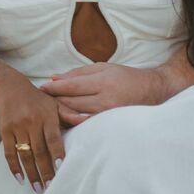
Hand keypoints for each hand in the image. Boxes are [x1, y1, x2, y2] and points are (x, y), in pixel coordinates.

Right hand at [0, 73, 64, 190]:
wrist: (9, 87)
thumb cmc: (37, 98)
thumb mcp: (54, 102)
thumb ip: (70, 114)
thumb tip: (88, 119)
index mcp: (46, 116)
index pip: (53, 138)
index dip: (57, 153)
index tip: (61, 169)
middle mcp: (31, 122)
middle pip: (39, 150)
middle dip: (45, 171)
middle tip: (51, 187)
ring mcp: (17, 127)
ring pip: (24, 154)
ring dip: (31, 173)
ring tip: (37, 188)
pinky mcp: (5, 131)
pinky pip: (9, 152)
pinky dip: (14, 167)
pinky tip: (20, 179)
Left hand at [42, 61, 161, 125]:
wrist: (152, 92)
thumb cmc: (125, 77)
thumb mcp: (103, 68)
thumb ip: (78, 73)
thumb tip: (54, 78)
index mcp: (103, 82)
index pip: (72, 86)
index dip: (55, 88)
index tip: (42, 88)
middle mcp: (105, 100)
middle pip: (71, 102)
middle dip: (55, 100)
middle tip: (42, 99)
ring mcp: (108, 116)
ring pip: (76, 115)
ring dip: (61, 111)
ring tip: (51, 107)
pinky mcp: (110, 126)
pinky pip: (85, 124)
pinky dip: (73, 121)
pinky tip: (65, 118)